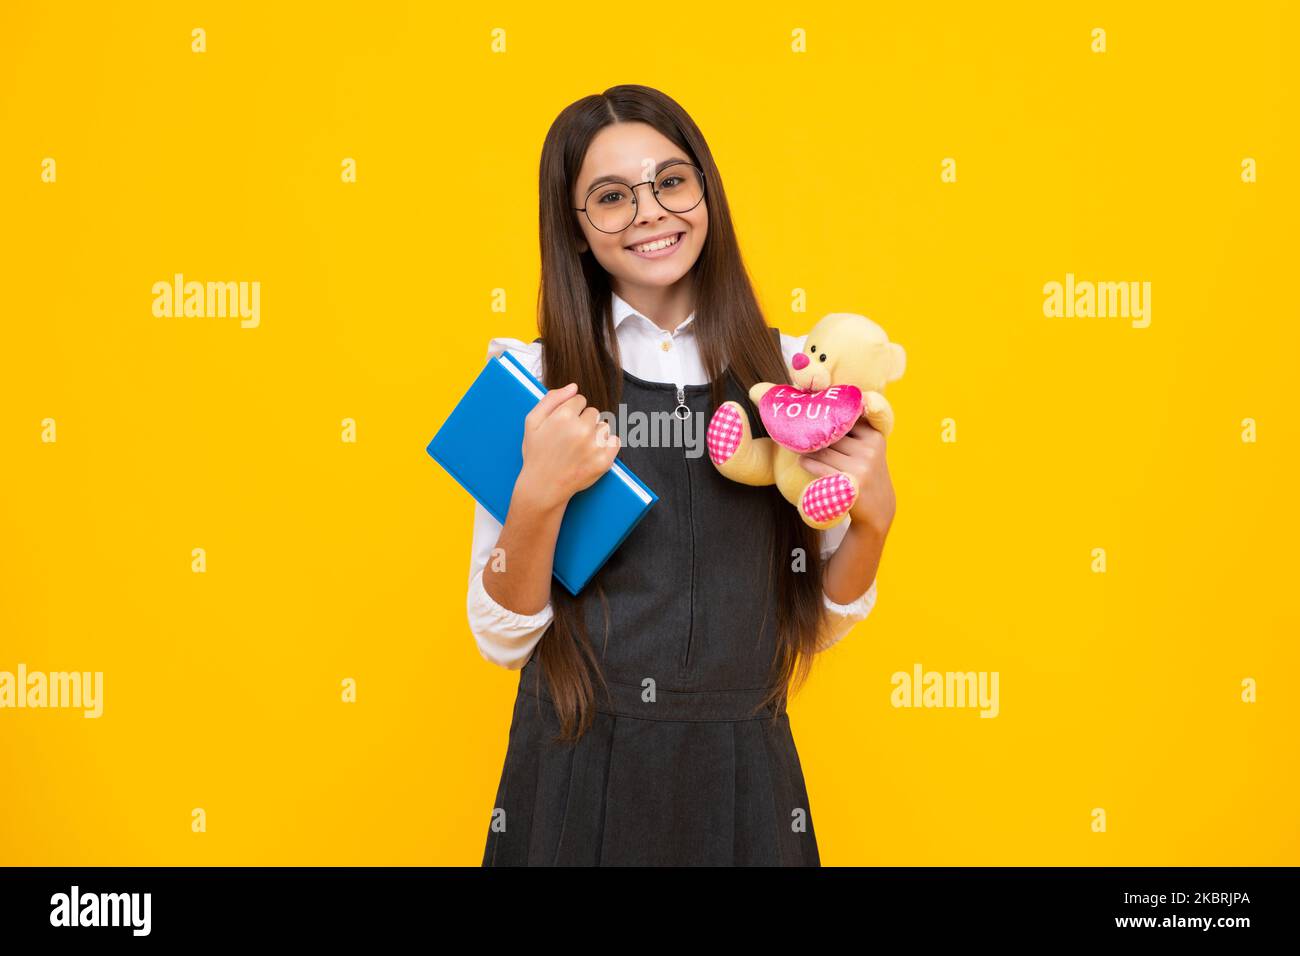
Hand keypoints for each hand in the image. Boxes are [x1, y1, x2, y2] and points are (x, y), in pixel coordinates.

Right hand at [516, 383, 620, 511]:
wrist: (543, 487)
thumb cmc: (537, 454)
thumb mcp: (532, 422)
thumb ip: (551, 399)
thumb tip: (574, 387)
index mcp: (563, 416)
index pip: (580, 399)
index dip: (571, 411)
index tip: (563, 425)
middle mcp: (580, 429)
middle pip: (593, 412)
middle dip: (583, 422)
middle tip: (570, 439)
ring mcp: (594, 446)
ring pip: (603, 426)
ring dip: (595, 434)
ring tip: (579, 448)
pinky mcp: (604, 461)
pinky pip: (615, 441)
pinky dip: (607, 446)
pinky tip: (592, 453)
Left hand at [797, 417, 894, 537]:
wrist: (878, 508)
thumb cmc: (866, 472)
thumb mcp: (869, 449)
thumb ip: (854, 430)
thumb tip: (823, 409)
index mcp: (874, 435)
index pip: (844, 420)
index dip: (826, 419)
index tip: (811, 417)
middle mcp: (870, 448)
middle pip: (832, 435)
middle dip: (815, 435)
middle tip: (797, 432)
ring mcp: (862, 466)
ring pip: (823, 450)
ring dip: (807, 449)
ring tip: (797, 447)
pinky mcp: (850, 482)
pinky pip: (821, 467)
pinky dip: (808, 463)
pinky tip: (802, 461)